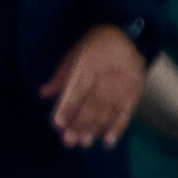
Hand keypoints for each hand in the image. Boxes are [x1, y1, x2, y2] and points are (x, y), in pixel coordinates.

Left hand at [40, 24, 146, 146]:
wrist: (125, 35)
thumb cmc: (93, 45)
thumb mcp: (73, 54)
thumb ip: (60, 77)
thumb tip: (42, 94)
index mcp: (89, 62)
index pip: (77, 88)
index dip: (67, 106)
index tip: (57, 124)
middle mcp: (108, 74)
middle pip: (93, 103)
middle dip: (80, 123)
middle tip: (68, 140)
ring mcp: (125, 84)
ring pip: (108, 110)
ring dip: (95, 128)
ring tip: (83, 143)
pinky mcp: (136, 91)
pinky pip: (127, 112)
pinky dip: (117, 128)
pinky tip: (107, 141)